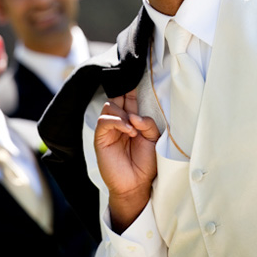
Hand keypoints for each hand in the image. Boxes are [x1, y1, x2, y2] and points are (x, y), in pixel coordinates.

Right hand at [94, 89, 159, 232]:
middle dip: (123, 90)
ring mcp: (109, 129)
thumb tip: (135, 116)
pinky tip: (128, 131)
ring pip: (110, 106)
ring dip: (123, 113)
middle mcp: (120, 121)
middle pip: (117, 96)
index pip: (130, 97)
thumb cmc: (146, 163)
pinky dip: (117, 122)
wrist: (137, 185)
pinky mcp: (101, 139)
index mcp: (133, 119)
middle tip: (129, 85)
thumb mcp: (154, 140)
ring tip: (134, 128)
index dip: (131, 84)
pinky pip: (105, 121)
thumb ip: (148, 124)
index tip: (135, 70)